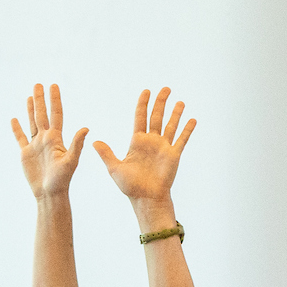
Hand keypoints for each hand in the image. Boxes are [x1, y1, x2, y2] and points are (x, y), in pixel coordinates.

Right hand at [10, 83, 86, 198]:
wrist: (50, 193)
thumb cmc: (62, 180)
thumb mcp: (71, 161)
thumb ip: (77, 144)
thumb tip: (86, 128)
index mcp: (56, 138)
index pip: (56, 114)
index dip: (55, 100)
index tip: (53, 86)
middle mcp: (46, 139)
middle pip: (42, 114)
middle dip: (41, 99)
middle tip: (38, 84)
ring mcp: (36, 145)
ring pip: (32, 123)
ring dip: (30, 109)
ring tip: (29, 96)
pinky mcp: (26, 154)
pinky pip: (21, 138)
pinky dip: (17, 129)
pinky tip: (15, 119)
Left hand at [92, 87, 193, 216]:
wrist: (146, 198)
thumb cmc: (130, 186)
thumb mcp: (115, 168)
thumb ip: (106, 154)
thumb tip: (94, 141)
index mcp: (137, 141)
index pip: (140, 117)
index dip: (143, 104)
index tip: (146, 91)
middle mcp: (151, 141)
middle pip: (157, 116)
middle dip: (161, 102)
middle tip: (165, 89)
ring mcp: (163, 147)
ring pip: (171, 125)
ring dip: (176, 113)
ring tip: (180, 102)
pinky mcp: (173, 155)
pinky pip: (182, 139)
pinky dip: (187, 129)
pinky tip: (192, 119)